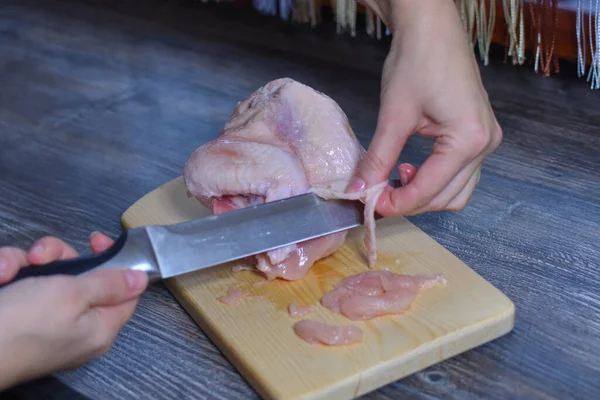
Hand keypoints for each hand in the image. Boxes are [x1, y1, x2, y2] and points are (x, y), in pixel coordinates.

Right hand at [0, 233, 147, 389]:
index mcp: (100, 327)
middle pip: (82, 276)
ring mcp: (44, 320)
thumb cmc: (23, 324)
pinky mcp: (16, 314)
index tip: (96, 240)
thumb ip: (108, 283)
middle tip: (41, 255)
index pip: (125, 291)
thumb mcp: (72, 295)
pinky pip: (20, 282)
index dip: (117, 262)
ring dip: (24, 263)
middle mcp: (75, 325)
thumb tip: (140, 279)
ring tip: (9, 271)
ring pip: (46, 274)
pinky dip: (6, 272)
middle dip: (58, 257)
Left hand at [352, 0, 502, 215]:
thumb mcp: (393, 115)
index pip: (430, 190)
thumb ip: (378, 158)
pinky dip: (435, 180)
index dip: (397, 204)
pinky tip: (412, 167)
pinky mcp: (479, 135)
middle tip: (377, 194)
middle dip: (410, 202)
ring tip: (396, 177)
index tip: (370, 204)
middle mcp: (485, 144)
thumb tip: (360, 188)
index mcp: (469, 139)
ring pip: (456, 191)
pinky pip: (460, 174)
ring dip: (425, 194)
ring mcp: (487, 140)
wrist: (432, 28)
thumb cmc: (417, 60)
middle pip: (447, 198)